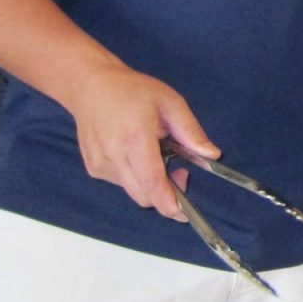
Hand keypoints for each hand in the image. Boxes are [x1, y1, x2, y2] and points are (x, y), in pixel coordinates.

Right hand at [65, 65, 218, 220]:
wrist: (90, 87)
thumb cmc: (132, 91)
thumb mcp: (170, 102)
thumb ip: (191, 132)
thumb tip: (212, 155)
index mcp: (135, 138)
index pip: (151, 181)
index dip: (168, 202)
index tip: (183, 214)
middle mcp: (113, 156)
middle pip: (143, 195)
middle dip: (166, 194)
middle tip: (182, 171)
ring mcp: (99, 164)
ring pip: (133, 191)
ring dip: (151, 184)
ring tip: (156, 155)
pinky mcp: (93, 168)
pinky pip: (121, 183)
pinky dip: (135, 177)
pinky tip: (136, 153)